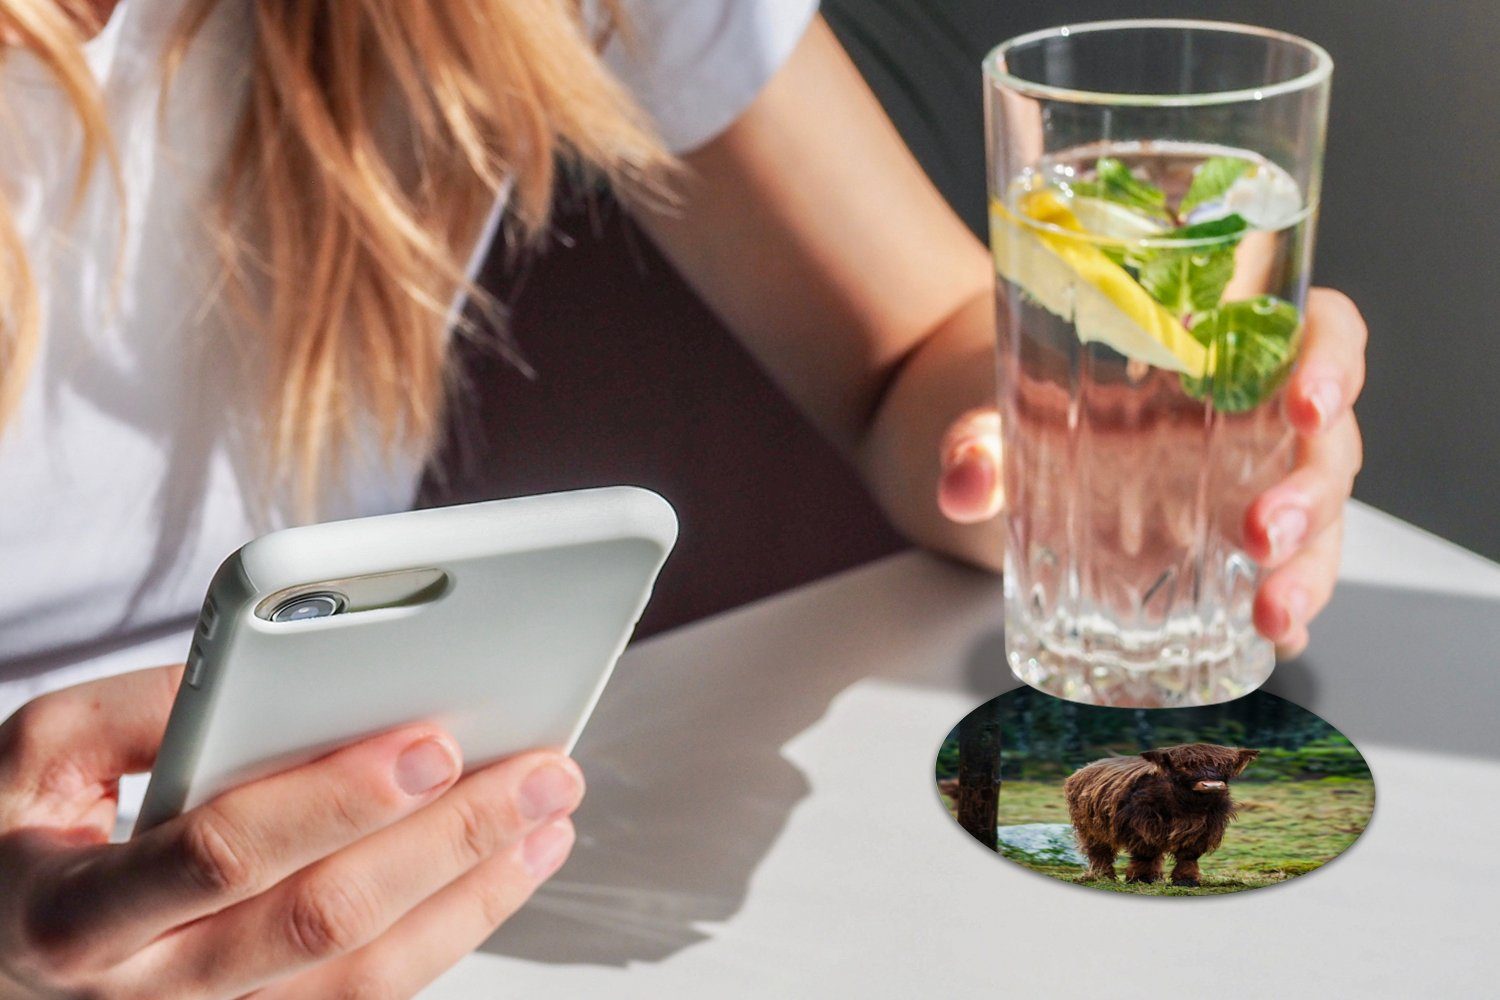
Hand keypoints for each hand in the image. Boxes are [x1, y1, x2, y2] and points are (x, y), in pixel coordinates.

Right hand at [0, 665, 582, 998]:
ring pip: (366, 976)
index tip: (432, 741)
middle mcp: (150, 991)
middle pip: (325, 921)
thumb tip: (280, 672)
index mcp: (79, 913)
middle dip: (448, 842)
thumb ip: (143, 709)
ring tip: (551, 816)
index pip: (226, 855)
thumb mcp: (37, 756)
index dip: (336, 800)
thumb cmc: (17, 840)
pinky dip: (453, 930)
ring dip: (476, 893)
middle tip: (541, 773)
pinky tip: (506, 869)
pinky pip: (369, 995)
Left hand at [935, 287, 1365, 658]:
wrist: (1004, 444)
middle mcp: (1255, 419)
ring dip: (1310, 570)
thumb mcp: (999, 409)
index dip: (1334, 360)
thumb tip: (963, 483)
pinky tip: (1275, 643)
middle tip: (1265, 534)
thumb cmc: (1029, 400)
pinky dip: (1289, 612)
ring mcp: (1251, 488)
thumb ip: (978, 439)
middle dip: (1312, 495)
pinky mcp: (1231, 551)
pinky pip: (1282, 577)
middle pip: (1328, 444)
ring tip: (1273, 617)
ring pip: (1320, 522)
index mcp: (1224, 352)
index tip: (1307, 401)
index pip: (1320, 331)